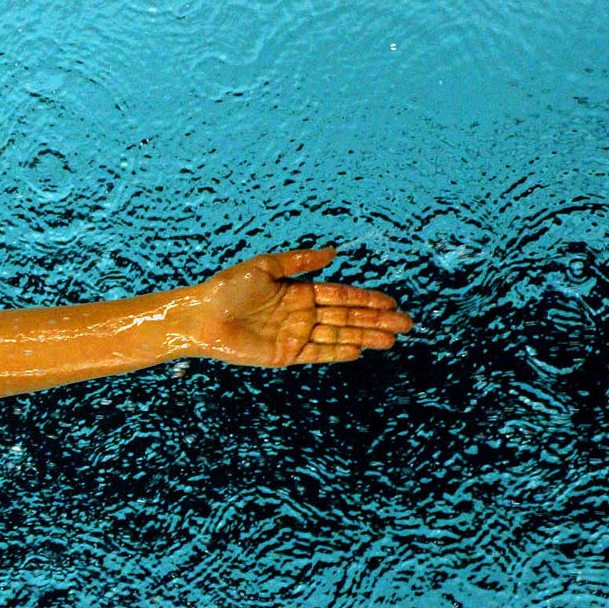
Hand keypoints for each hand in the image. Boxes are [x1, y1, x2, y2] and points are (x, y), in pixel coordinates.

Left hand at [180, 247, 410, 366]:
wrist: (202, 317)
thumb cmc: (227, 288)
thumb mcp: (264, 267)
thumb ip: (299, 261)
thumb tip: (334, 253)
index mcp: (298, 291)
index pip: (341, 295)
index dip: (367, 299)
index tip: (392, 302)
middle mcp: (301, 314)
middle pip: (346, 317)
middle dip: (376, 320)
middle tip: (406, 325)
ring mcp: (295, 335)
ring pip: (338, 336)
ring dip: (365, 337)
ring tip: (391, 340)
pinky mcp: (285, 355)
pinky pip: (318, 354)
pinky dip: (338, 353)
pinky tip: (360, 351)